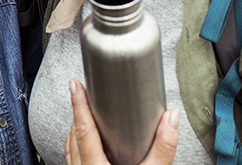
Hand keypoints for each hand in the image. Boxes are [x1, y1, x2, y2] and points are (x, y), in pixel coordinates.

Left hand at [65, 80, 179, 164]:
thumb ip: (164, 147)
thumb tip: (171, 118)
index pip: (84, 128)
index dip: (79, 104)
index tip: (76, 85)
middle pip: (74, 135)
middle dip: (78, 111)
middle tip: (82, 92)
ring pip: (71, 147)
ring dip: (76, 128)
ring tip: (84, 112)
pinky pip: (74, 159)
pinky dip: (77, 145)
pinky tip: (87, 142)